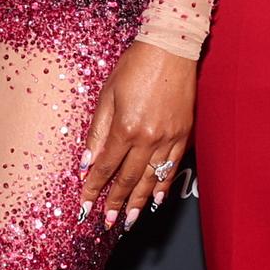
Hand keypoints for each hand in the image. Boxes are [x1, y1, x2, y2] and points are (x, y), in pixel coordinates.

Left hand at [80, 41, 195, 231]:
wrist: (170, 48)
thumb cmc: (134, 66)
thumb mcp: (107, 96)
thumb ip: (97, 133)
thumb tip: (86, 163)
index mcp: (126, 127)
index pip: (106, 167)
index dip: (94, 189)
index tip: (86, 205)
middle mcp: (149, 138)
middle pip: (128, 178)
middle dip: (116, 203)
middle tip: (107, 221)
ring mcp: (169, 137)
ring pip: (152, 178)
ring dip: (139, 202)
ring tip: (130, 220)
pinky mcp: (184, 134)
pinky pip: (172, 166)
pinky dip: (163, 186)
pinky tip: (156, 199)